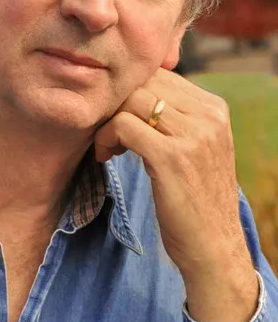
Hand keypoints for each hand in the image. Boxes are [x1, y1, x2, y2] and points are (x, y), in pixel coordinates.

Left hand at [94, 67, 258, 321]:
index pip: (160, 74)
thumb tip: (135, 92)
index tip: (121, 119)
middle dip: (117, 103)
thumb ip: (178, 116)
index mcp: (214, 108)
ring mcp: (192, 135)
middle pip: (144, 83)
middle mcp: (208, 115)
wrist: (214, 247)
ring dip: (109, 120)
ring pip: (131, 99)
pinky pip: (124, 125)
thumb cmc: (197, 197)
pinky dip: (107, 136)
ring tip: (108, 146)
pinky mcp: (171, 158)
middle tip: (109, 132)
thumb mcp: (198, 146)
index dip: (131, 93)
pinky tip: (107, 156)